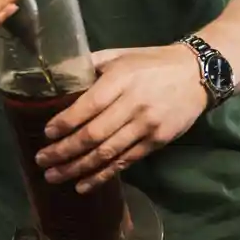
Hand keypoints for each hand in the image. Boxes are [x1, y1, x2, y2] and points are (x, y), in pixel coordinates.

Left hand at [34, 44, 207, 193]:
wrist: (197, 74)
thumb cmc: (151, 62)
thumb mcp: (120, 55)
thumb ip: (91, 65)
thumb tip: (57, 75)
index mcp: (122, 78)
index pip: (89, 105)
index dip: (66, 122)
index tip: (47, 133)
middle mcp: (134, 103)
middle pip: (94, 134)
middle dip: (65, 150)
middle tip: (42, 160)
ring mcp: (147, 126)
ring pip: (108, 153)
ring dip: (78, 168)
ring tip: (55, 176)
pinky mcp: (157, 142)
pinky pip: (126, 162)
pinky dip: (103, 175)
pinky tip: (83, 184)